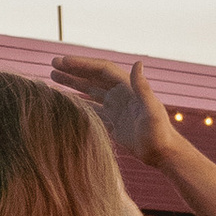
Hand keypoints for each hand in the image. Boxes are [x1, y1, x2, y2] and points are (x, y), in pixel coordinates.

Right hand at [53, 51, 176, 172]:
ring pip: (90, 91)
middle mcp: (121, 94)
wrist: (162, 153)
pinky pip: (92, 108)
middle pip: (93, 77)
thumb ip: (143, 87)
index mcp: (128, 87)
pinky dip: (79, 103)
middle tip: (53, 64)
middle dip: (73, 70)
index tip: (63, 62)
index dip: (82, 64)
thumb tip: (138, 62)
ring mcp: (116, 107)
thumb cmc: (159, 133)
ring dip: (73, 83)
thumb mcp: (151, 109)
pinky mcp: (113, 121)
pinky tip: (66, 101)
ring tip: (53, 77)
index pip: (101, 70)